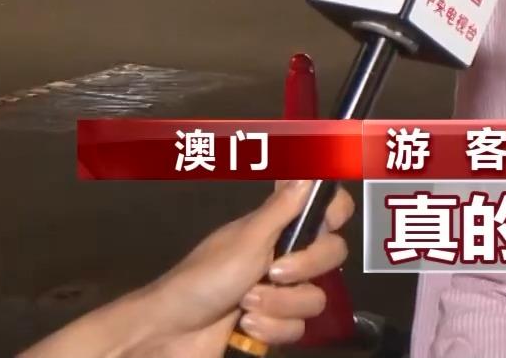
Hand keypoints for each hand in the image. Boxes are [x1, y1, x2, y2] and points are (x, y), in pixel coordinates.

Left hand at [134, 181, 354, 357]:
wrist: (171, 333)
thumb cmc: (203, 279)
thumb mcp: (246, 241)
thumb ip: (282, 208)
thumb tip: (310, 171)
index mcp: (278, 229)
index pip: (326, 209)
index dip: (335, 212)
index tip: (326, 223)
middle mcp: (285, 257)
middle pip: (332, 255)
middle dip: (304, 269)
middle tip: (273, 272)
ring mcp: (281, 293)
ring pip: (315, 298)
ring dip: (280, 305)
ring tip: (246, 305)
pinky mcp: (275, 325)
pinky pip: (298, 328)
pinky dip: (271, 329)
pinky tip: (246, 326)